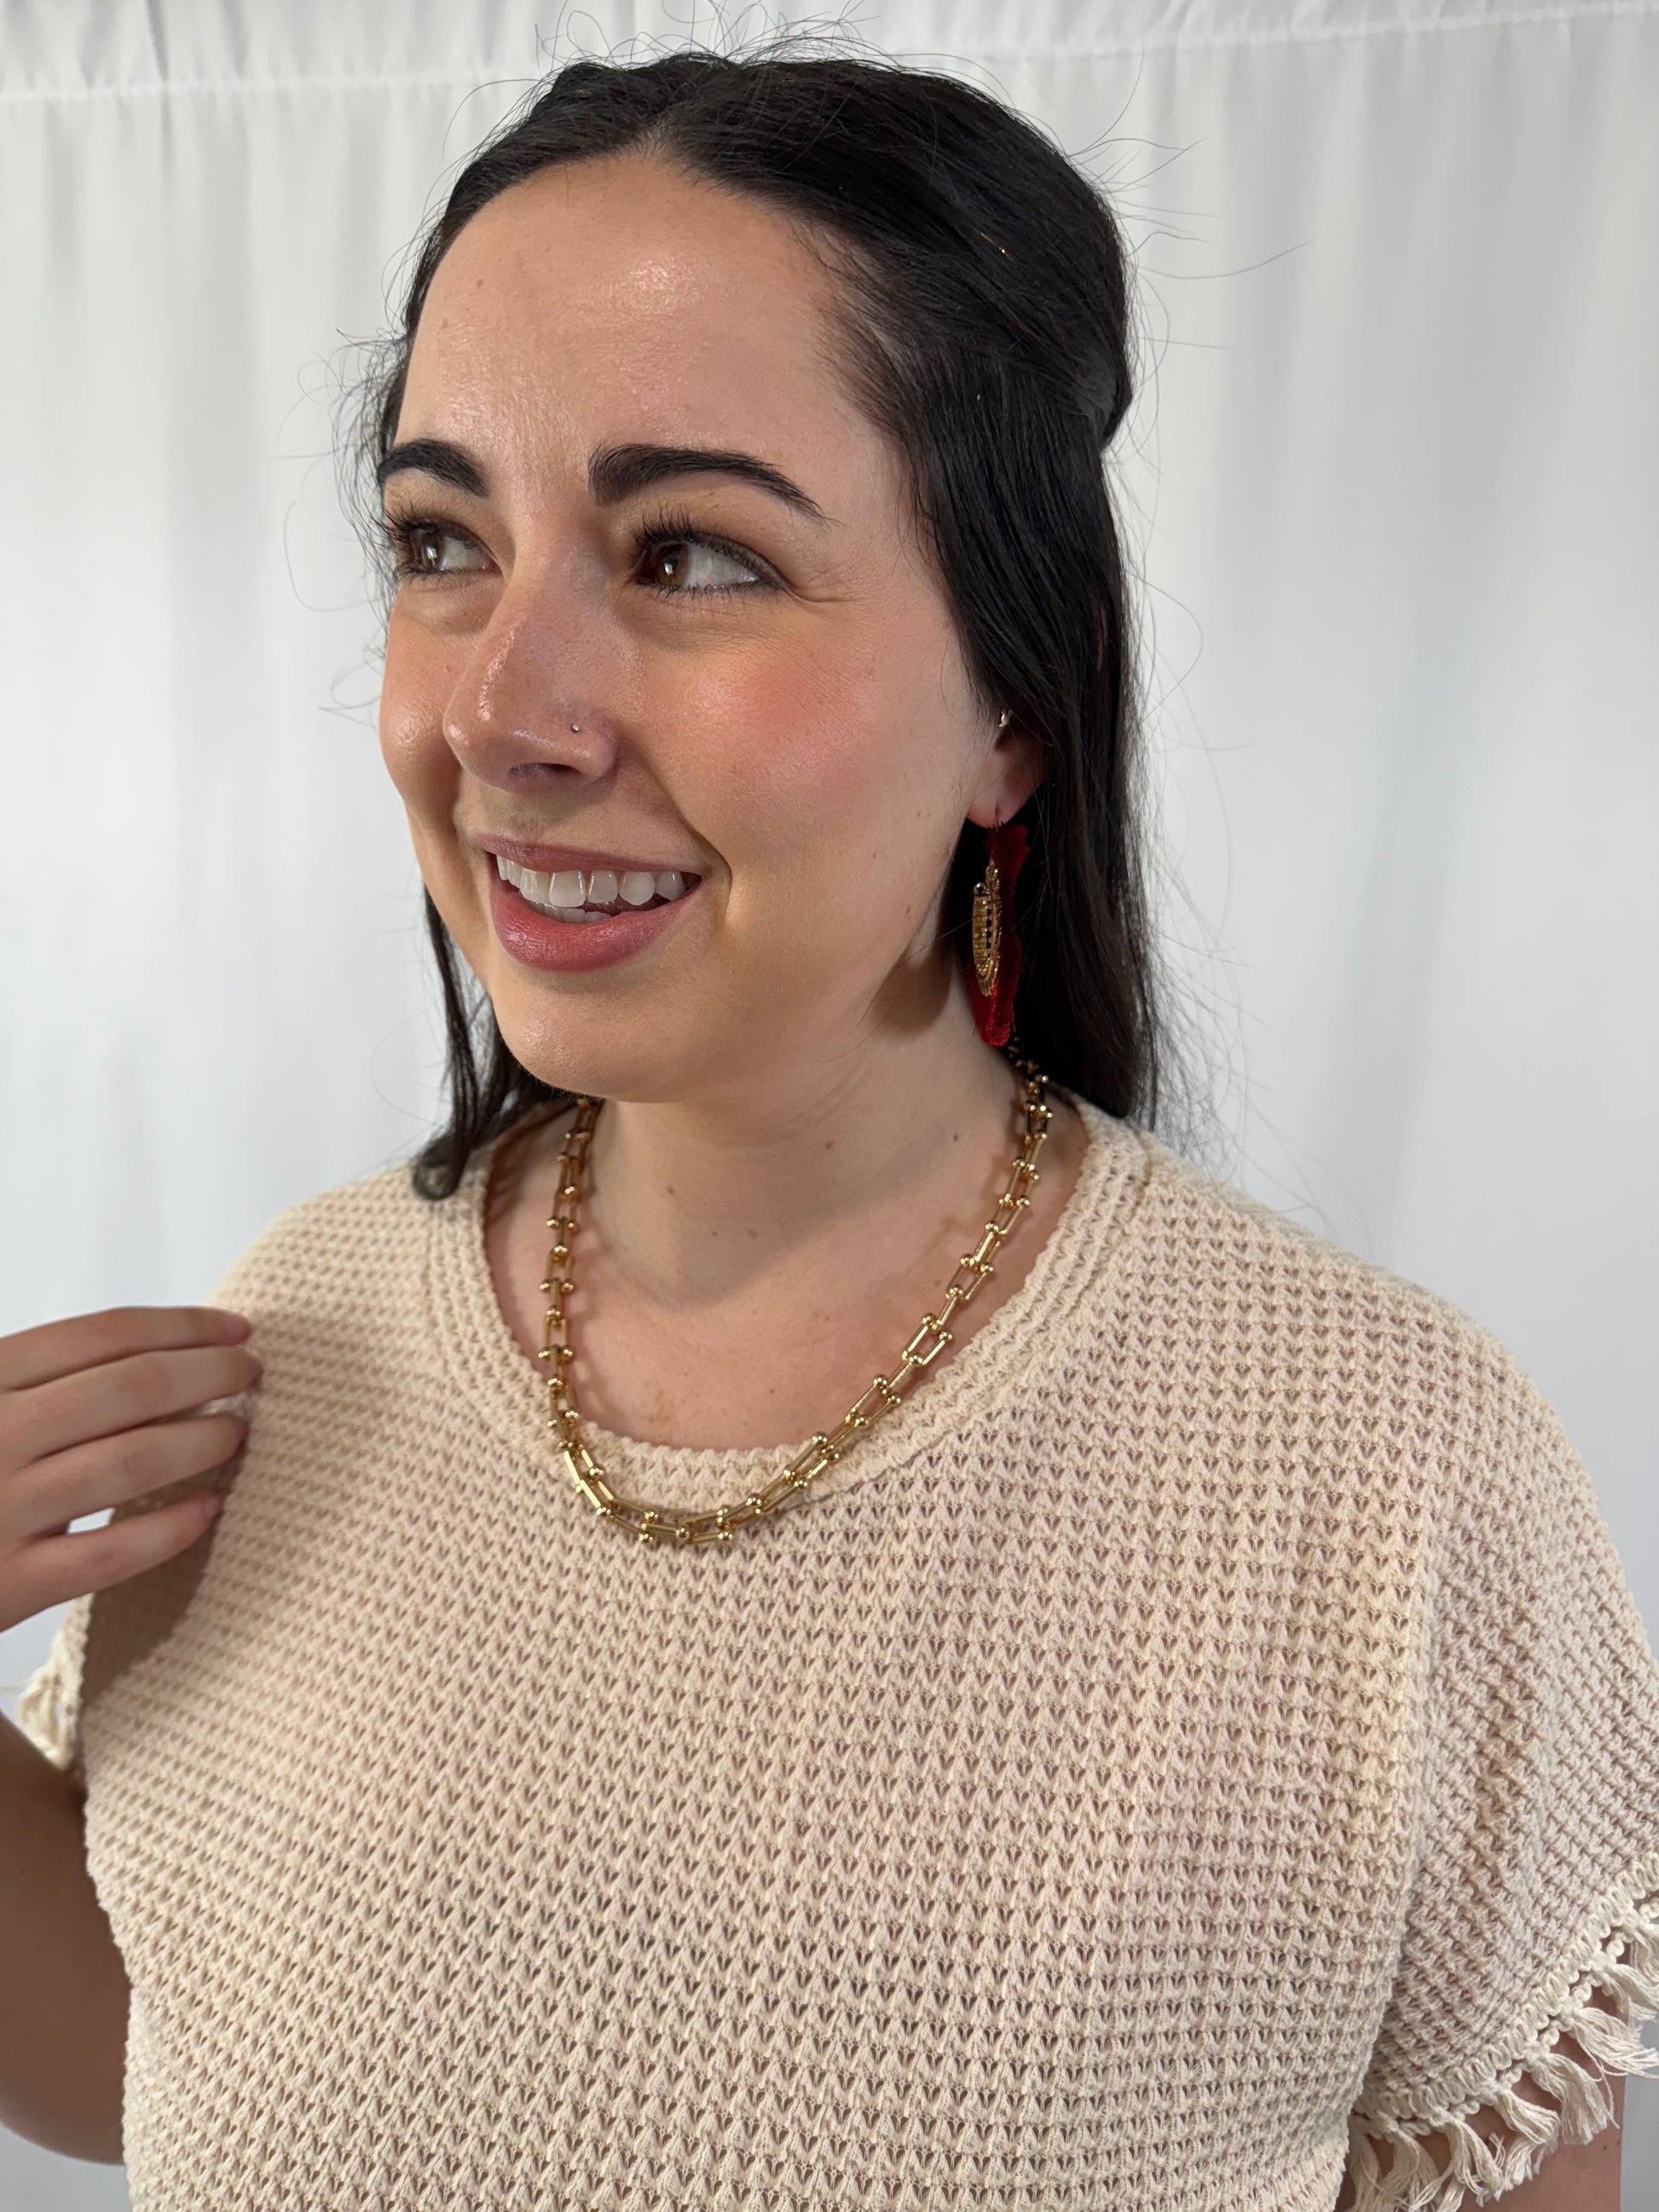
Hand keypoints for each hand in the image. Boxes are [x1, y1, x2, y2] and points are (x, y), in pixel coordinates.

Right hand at [0, 1307, 259, 1634]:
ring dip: (200, 1441)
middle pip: (129, 1388)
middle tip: (252, 1372)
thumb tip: (158, 1347)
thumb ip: (40, 1378)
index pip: (101, 1334)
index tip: (237, 1327)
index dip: (182, 1324)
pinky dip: (169, 1529)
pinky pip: (109, 1554)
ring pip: (129, 1462)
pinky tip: (207, 1509)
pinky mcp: (7, 1585)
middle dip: (208, 1372)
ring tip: (236, 1432)